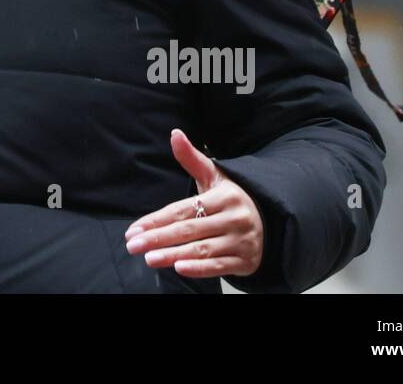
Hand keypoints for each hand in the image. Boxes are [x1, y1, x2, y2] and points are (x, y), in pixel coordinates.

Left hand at [123, 128, 263, 279]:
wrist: (270, 220)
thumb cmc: (232, 197)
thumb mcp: (214, 176)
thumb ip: (191, 158)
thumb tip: (174, 133)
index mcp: (224, 197)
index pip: (183, 209)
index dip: (157, 219)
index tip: (134, 229)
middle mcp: (234, 218)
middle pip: (189, 230)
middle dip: (158, 238)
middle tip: (133, 246)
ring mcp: (241, 241)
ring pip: (202, 250)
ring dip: (174, 255)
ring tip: (150, 259)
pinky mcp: (246, 261)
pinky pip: (219, 266)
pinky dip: (200, 268)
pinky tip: (179, 268)